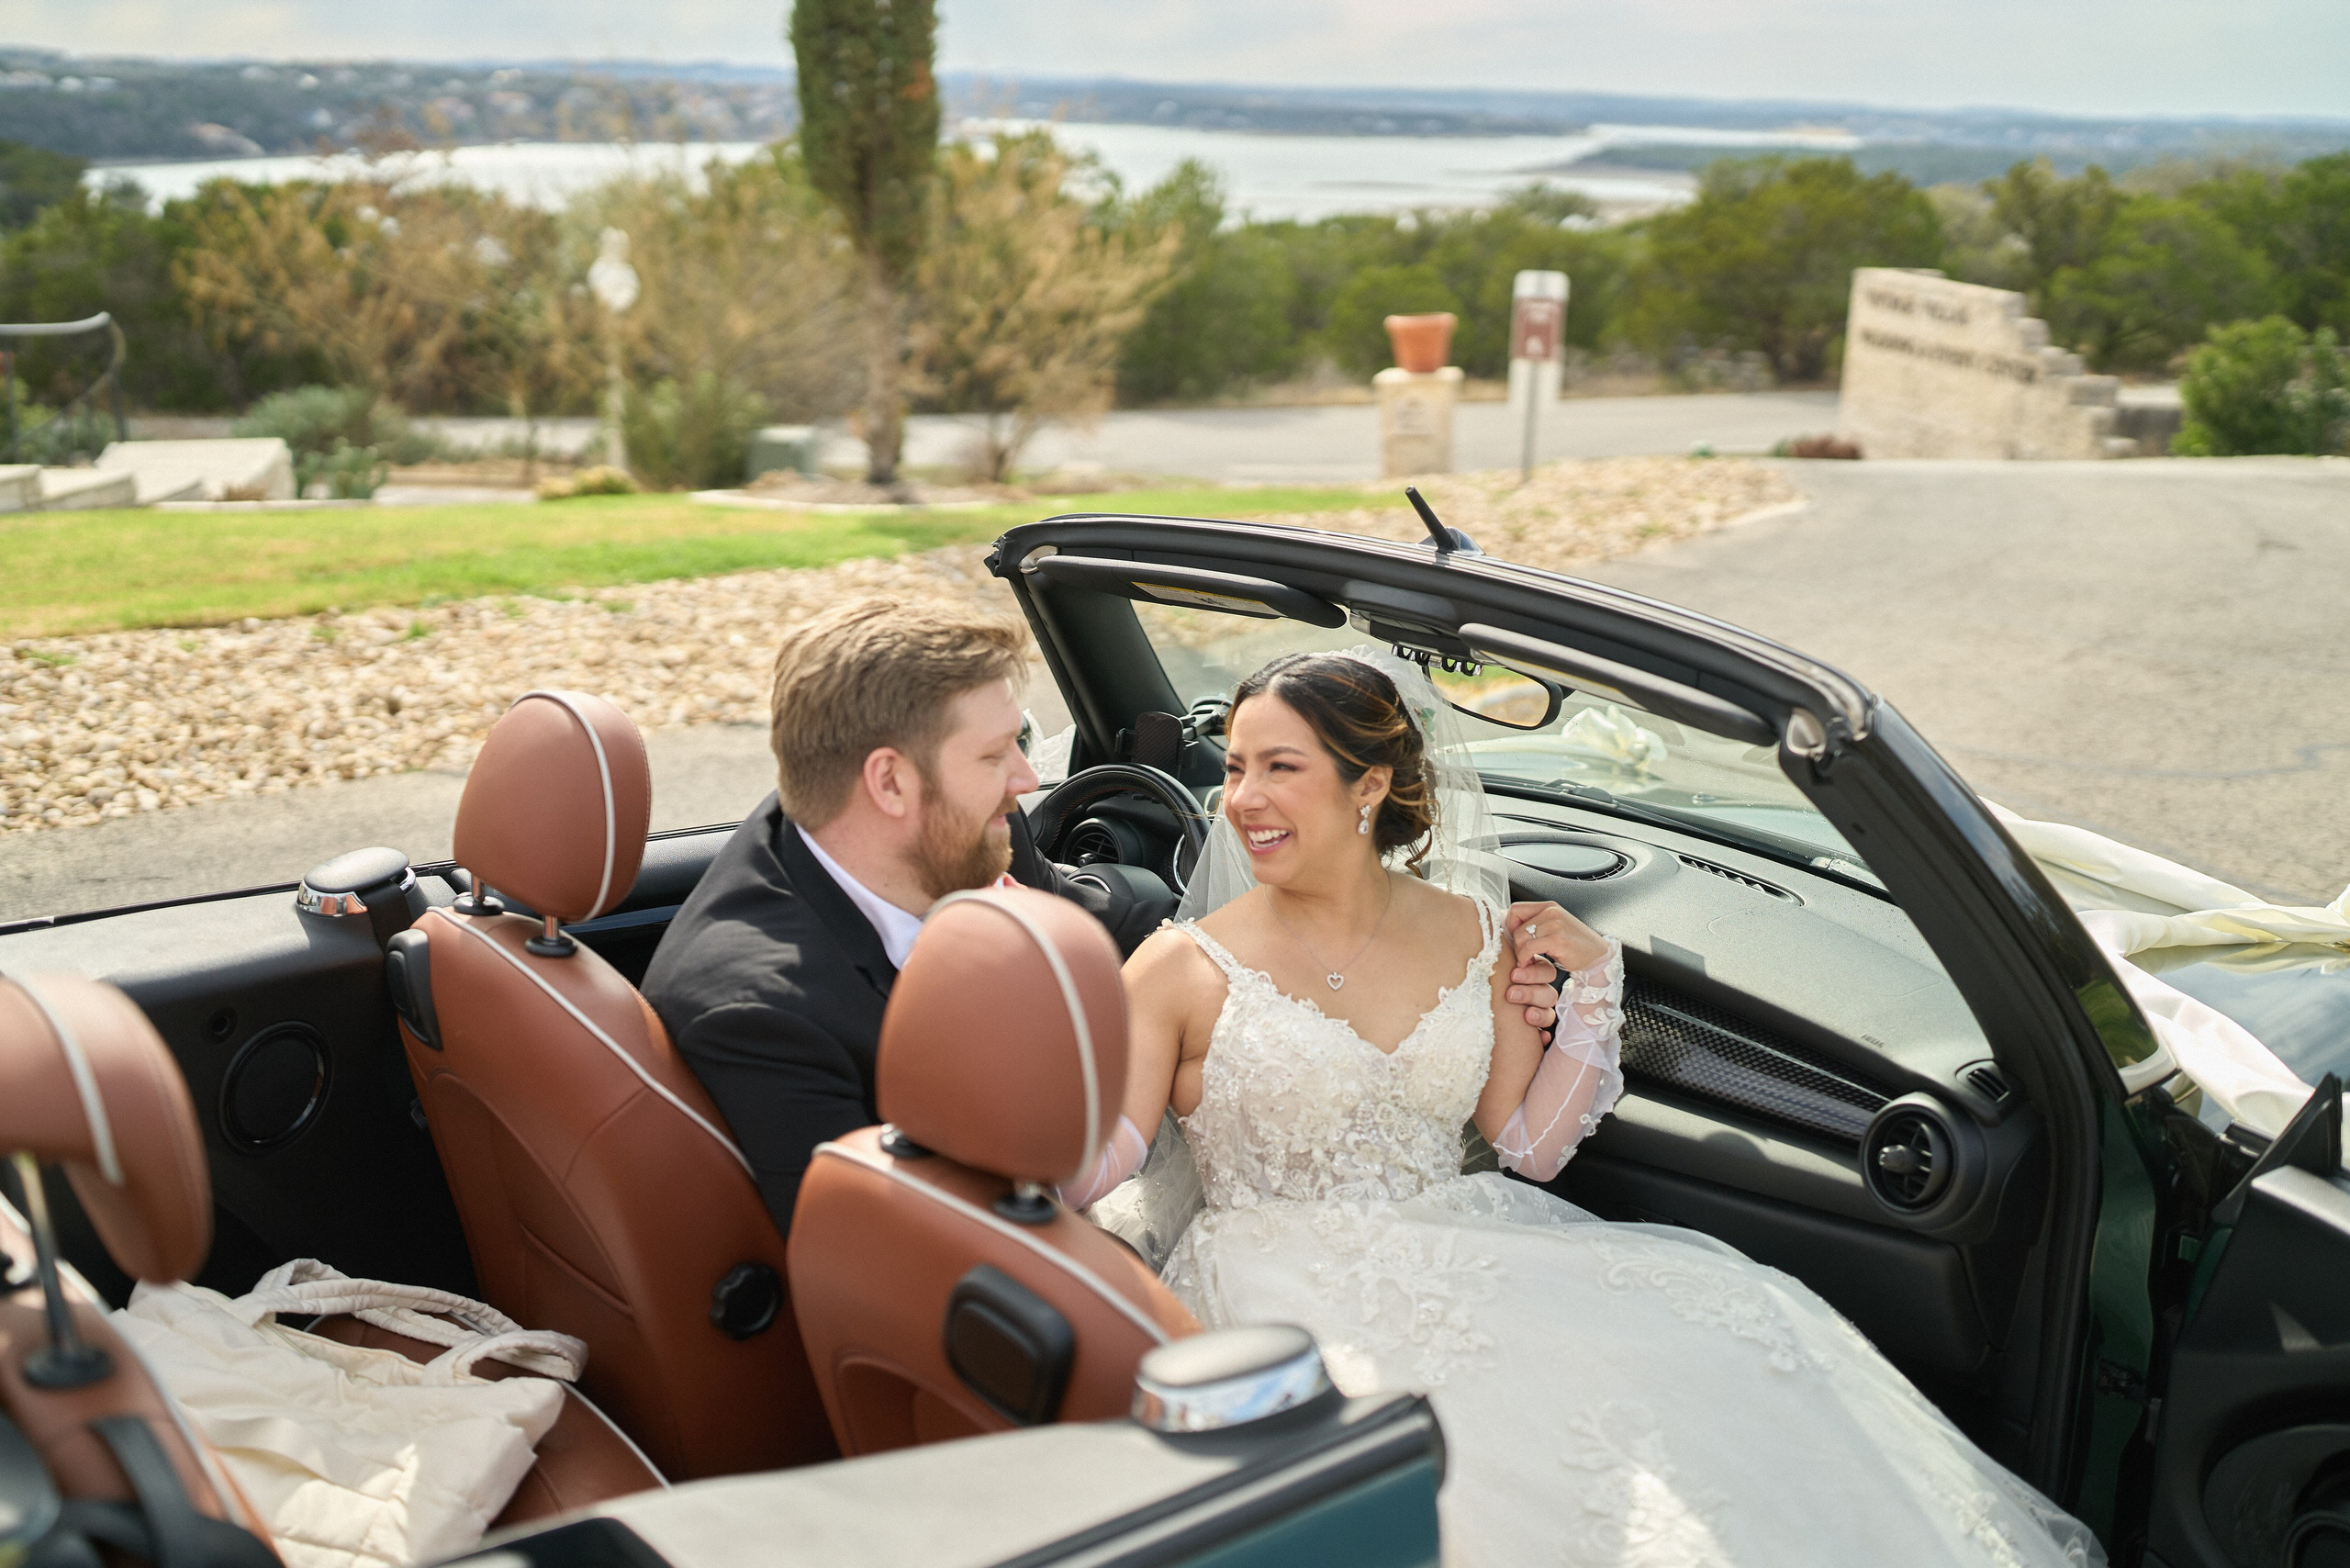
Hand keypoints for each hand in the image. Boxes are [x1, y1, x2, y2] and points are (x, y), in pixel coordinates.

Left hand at [1505, 901, 1612, 1031]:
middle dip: (1515, 943)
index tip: (1515, 941)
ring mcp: (1556, 924)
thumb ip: (1535, 924)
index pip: (1515, 909)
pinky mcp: (1558, 939)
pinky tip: (1531, 964)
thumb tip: (1506, 924)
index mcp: (1549, 906)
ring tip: (1527, 961)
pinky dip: (1525, 958)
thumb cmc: (1575, 946)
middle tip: (1522, 956)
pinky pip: (1529, 947)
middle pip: (1515, 924)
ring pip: (1520, 937)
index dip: (1509, 926)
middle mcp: (1552, 911)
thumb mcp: (1554, 928)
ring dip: (1520, 953)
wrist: (1598, 957)